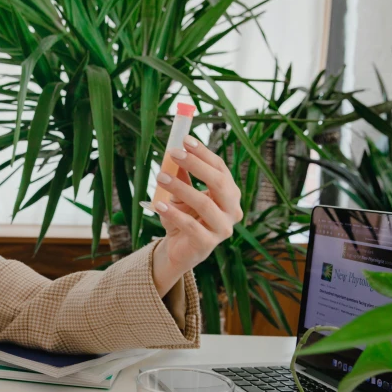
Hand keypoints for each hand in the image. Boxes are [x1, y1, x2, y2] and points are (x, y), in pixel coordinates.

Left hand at [151, 135, 242, 274]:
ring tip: (160, 177)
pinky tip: (158, 204)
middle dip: (196, 165)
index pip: (220, 169)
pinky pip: (191, 225)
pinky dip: (174, 214)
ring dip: (180, 188)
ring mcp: (223, 228)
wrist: (178, 250)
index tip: (184, 140)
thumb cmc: (183, 218)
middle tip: (174, 154)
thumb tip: (174, 152)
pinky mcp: (208, 244)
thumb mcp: (180, 194)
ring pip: (204, 204)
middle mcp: (232, 210)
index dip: (203, 153)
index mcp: (229, 194)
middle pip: (219, 183)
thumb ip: (181, 176)